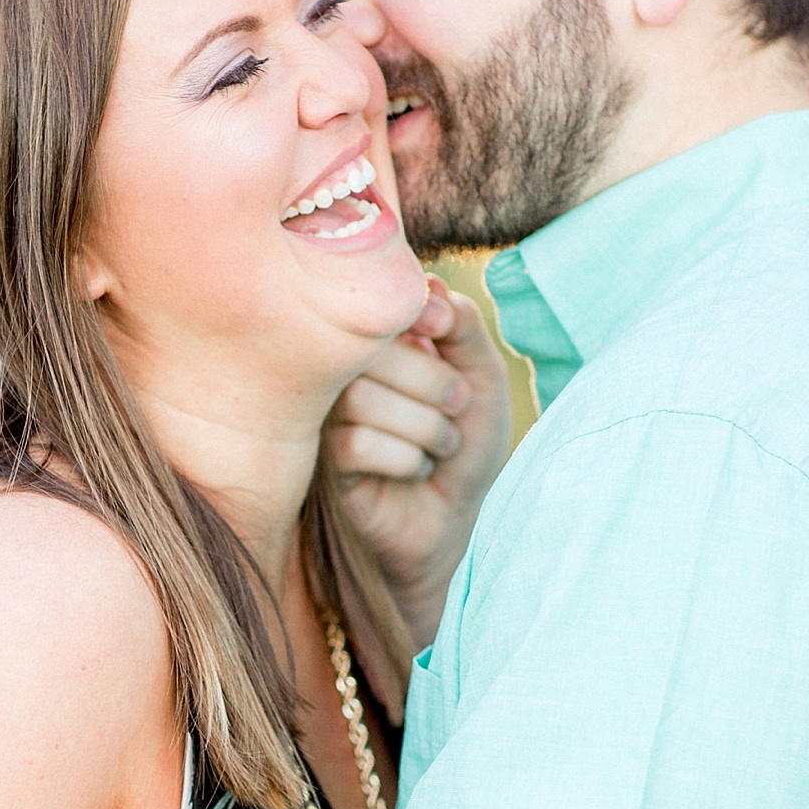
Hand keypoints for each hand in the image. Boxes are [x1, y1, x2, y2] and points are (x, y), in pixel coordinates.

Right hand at [327, 278, 515, 645]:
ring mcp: (330, 417)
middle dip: (434, 383)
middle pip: (370, 350)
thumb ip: (464, 325)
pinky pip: (356, 445)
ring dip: (424, 427)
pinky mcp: (326, 463)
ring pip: (360, 399)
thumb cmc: (468, 443)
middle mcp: (346, 373)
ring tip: (439, 446)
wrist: (462, 517)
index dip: (418, 314)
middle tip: (458, 409)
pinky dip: (405, 460)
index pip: (381, 307)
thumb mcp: (482, 376)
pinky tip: (415, 471)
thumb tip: (428, 290)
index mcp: (379, 343)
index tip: (442, 332)